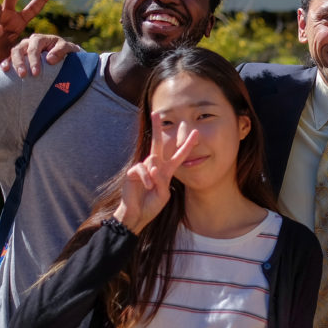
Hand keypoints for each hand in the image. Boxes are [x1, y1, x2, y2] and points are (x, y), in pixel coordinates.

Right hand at [0, 34, 81, 76]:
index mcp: (40, 39)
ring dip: (13, 63)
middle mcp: (30, 42)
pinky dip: (7, 62)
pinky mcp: (20, 55)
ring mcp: (23, 48)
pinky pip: (10, 57)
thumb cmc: (67, 51)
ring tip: (17, 75)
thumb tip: (49, 60)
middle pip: (20, 49)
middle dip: (21, 62)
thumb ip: (61, 51)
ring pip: (14, 52)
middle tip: (23, 75)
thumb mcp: (68, 48)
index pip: (34, 48)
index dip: (34, 60)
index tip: (36, 73)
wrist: (66, 54)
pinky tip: (5, 70)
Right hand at [112, 112, 197, 233]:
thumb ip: (162, 181)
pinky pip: (142, 169)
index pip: (178, 155)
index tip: (195, 133)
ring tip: (151, 188)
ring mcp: (143, 167)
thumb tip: (154, 168)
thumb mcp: (164, 194)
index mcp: (166, 170)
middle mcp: (155, 165)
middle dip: (157, 128)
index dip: (187, 145)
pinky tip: (146, 186)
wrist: (137, 214)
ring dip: (154, 176)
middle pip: (158, 142)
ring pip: (152, 161)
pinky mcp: (132, 171)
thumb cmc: (151, 205)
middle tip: (156, 113)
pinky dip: (146, 178)